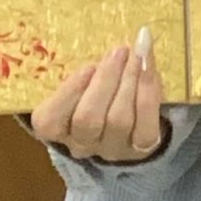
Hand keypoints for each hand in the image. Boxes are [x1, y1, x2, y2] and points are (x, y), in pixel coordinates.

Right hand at [28, 26, 170, 163]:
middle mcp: (81, 144)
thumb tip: (111, 50)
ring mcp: (111, 150)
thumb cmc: (98, 91)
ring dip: (129, 80)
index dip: (69, 93)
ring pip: (118, 120)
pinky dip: (148, 92)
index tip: (88, 66)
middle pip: (88, 119)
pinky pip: (145, 125)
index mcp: (56, 128)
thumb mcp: (83, 79)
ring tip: (137, 53)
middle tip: (119, 51)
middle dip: (106, 81)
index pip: (50, 120)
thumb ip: (87, 70)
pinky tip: (149, 67)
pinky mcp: (140, 149)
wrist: (132, 119)